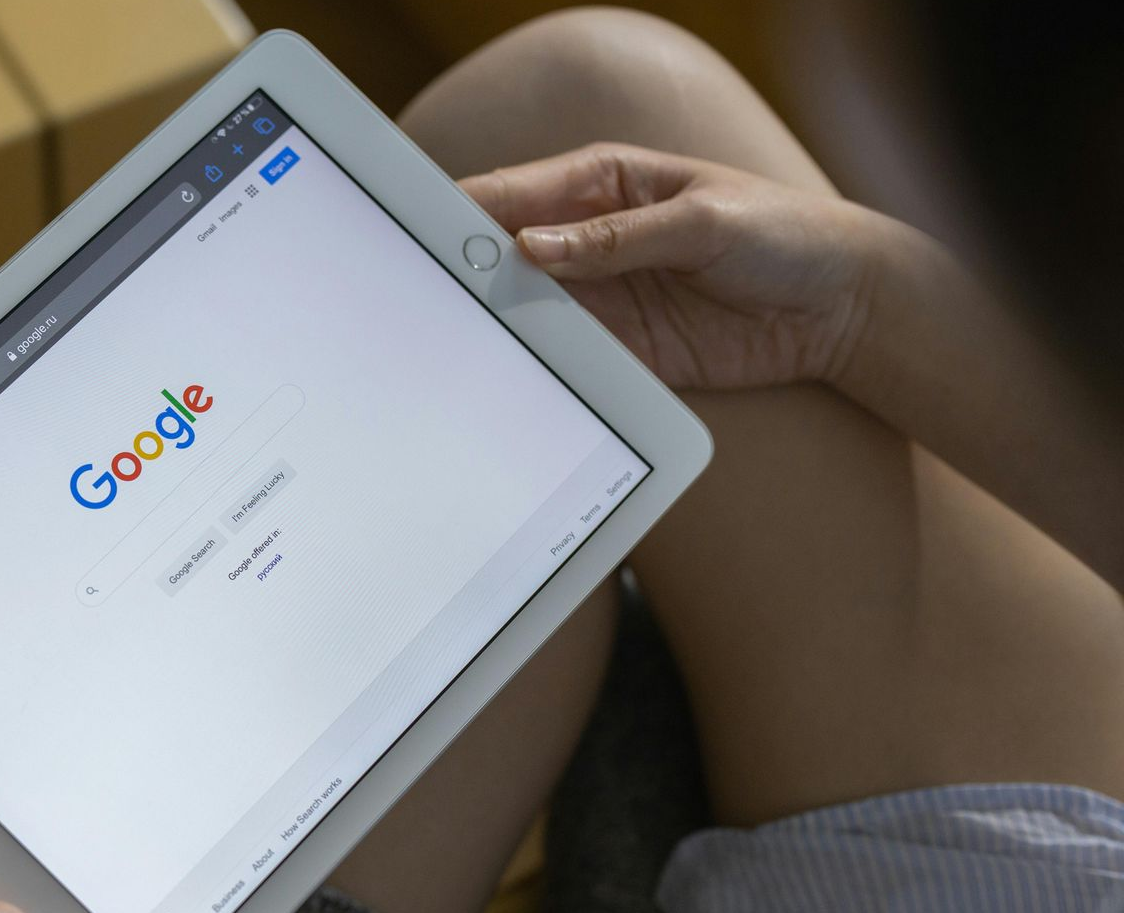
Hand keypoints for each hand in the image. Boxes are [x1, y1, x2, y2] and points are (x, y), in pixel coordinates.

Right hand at [463, 142, 918, 390]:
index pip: (514, 194)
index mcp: (603, 182)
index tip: (420, 234)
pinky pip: (565, 359)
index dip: (463, 210)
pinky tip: (508, 377)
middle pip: (505, 256)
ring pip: (526, 311)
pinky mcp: (623, 350)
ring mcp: (603, 298)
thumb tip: (535, 248)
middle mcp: (591, 240)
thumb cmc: (785, 234)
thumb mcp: (701, 222)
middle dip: (463, 273)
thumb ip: (616, 237)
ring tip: (453, 342)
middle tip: (421, 297)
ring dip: (494, 326)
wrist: (844, 308)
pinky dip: (536, 368)